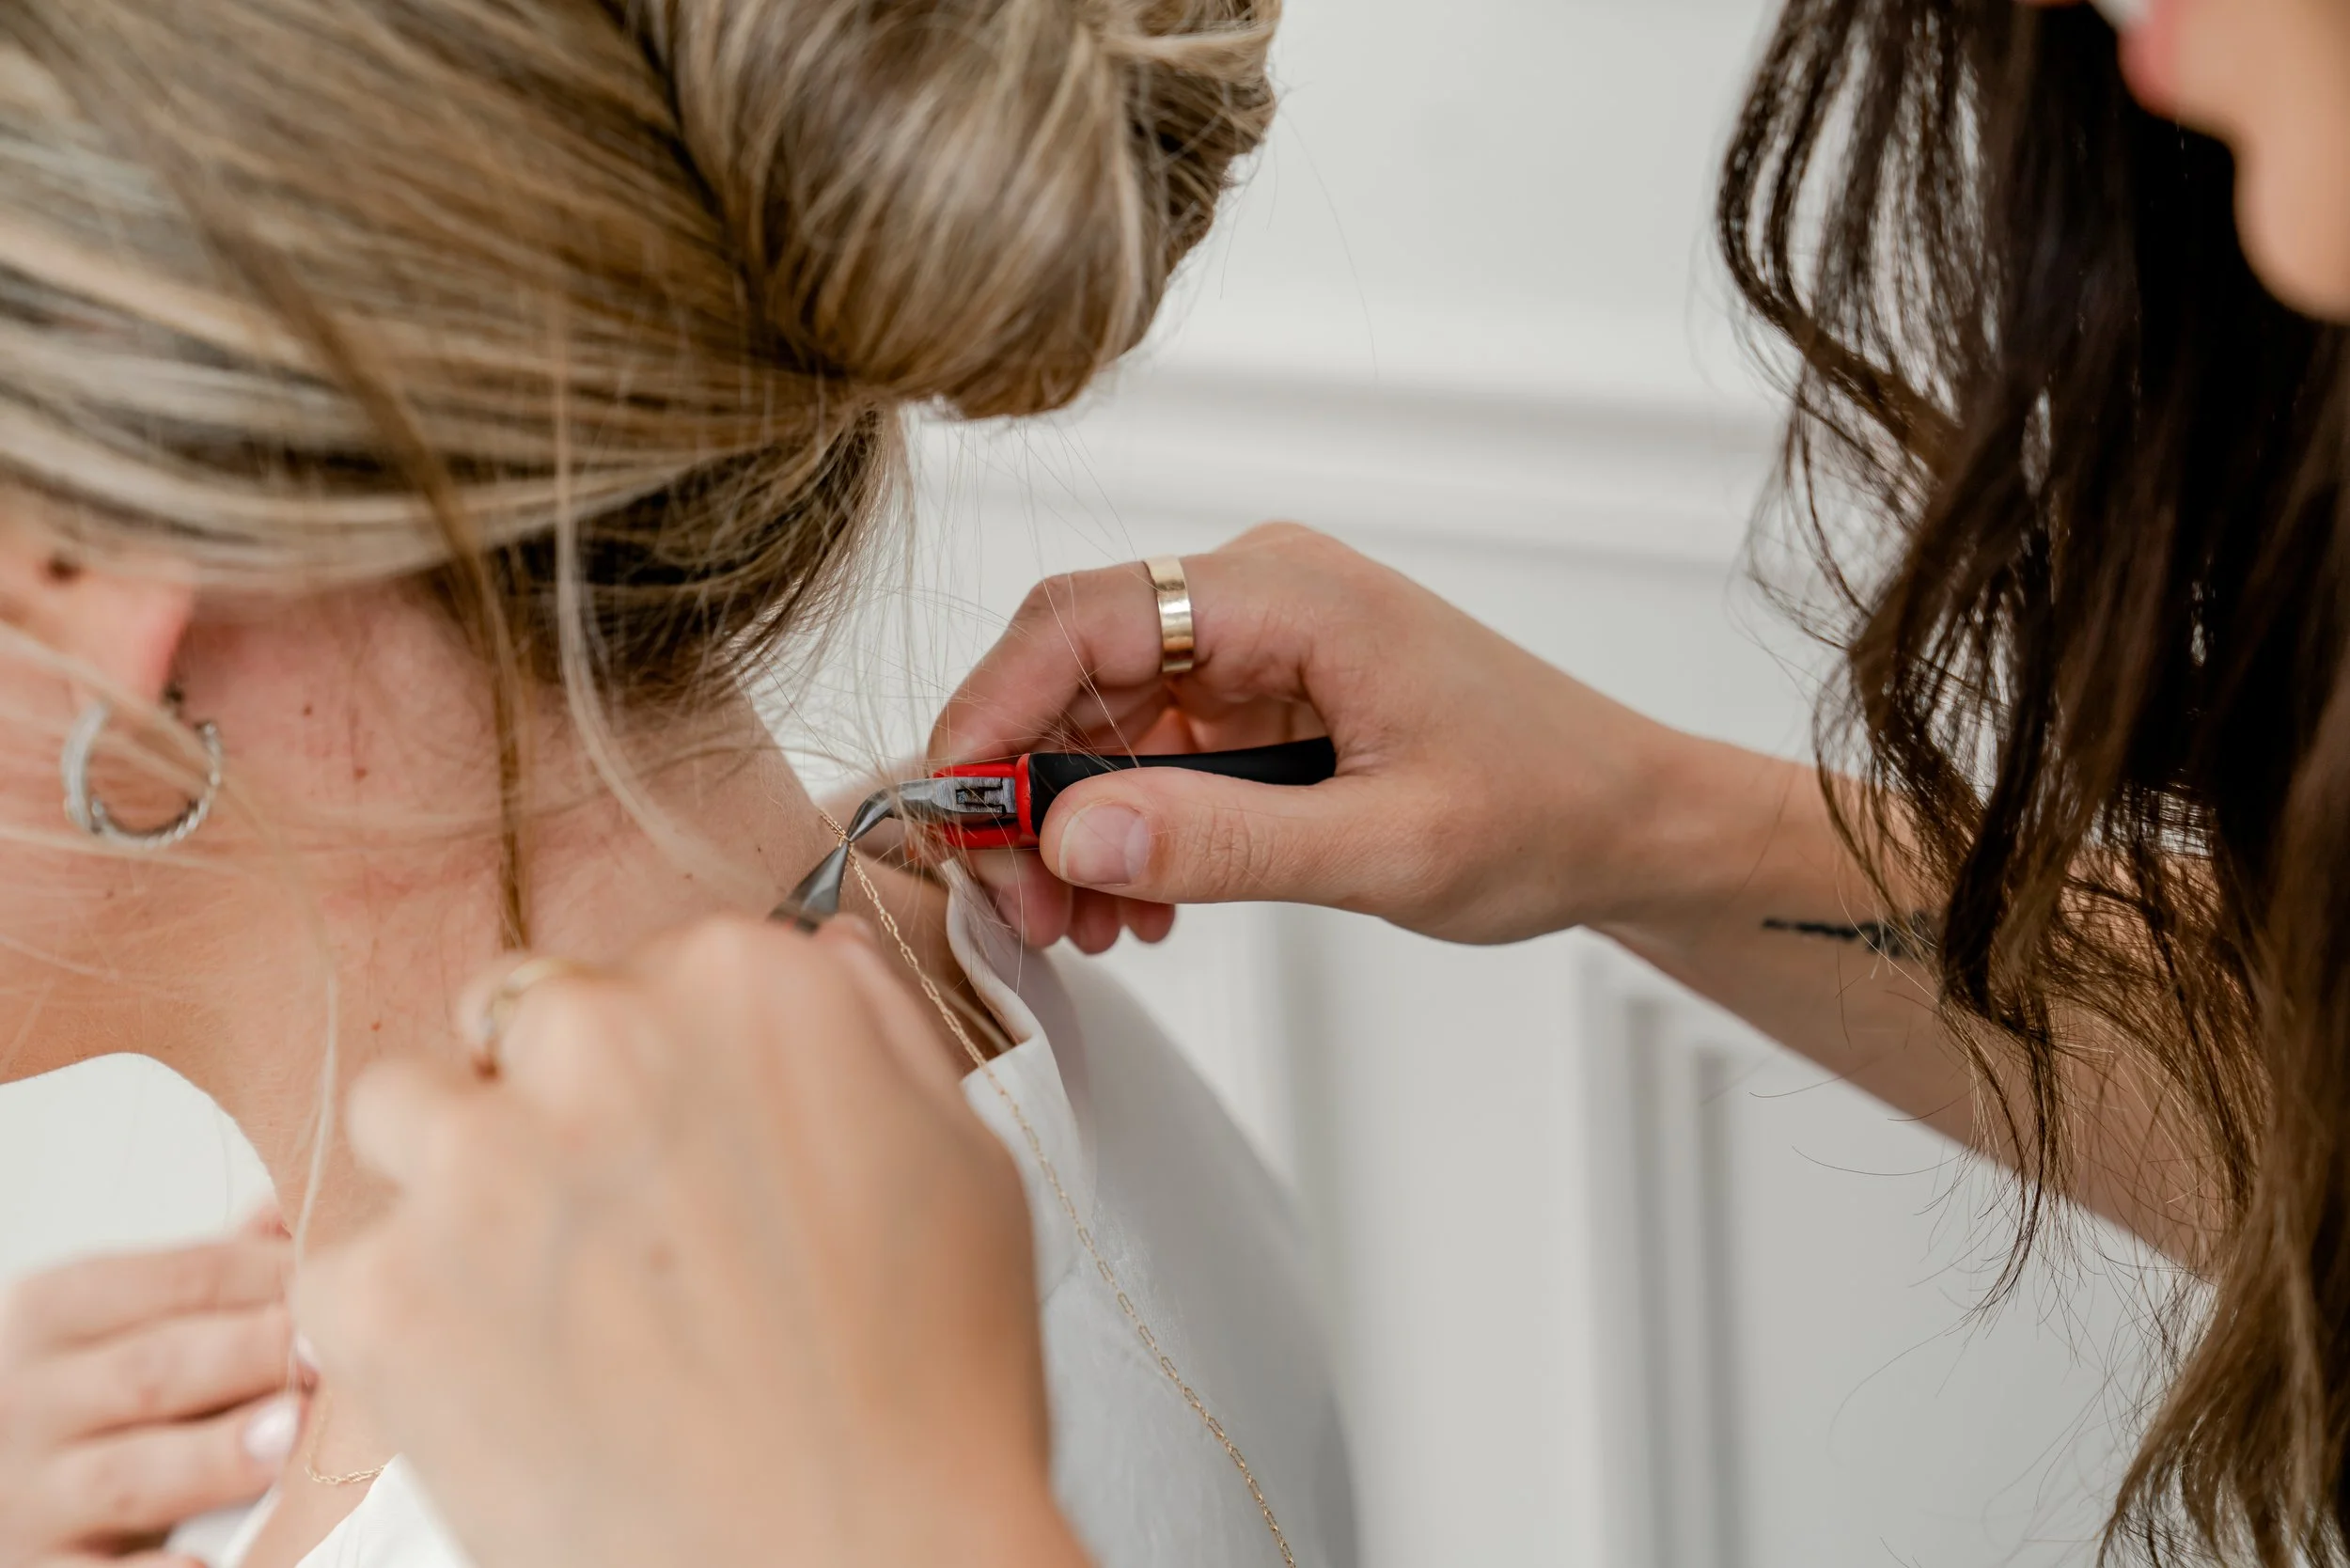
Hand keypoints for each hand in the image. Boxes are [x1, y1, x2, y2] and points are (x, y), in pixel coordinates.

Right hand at [0, 1218, 299, 1567]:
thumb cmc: (84, 1396)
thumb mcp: (117, 1321)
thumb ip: (207, 1273)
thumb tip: (301, 1207)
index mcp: (54, 1312)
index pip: (182, 1278)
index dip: (274, 1278)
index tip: (350, 1282)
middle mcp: (27, 1400)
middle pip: (158, 1369)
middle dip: (253, 1358)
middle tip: (334, 1355)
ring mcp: (27, 1496)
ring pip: (130, 1475)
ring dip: (215, 1457)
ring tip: (288, 1438)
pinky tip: (211, 1564)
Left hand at [297, 916, 1089, 1567]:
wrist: (857, 1567)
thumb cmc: (931, 1383)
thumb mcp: (965, 1155)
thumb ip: (868, 1025)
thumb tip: (813, 958)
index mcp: (745, 984)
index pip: (657, 967)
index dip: (674, 1061)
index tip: (692, 1136)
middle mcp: (598, 1038)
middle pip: (524, 1014)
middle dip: (558, 1097)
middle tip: (619, 1221)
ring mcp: (475, 1162)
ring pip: (408, 1106)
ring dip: (457, 1172)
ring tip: (543, 1288)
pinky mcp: (380, 1293)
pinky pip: (349, 1263)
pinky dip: (410, 1317)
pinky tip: (509, 1379)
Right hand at [932, 523, 1697, 945]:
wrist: (1627, 822)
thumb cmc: (1542, 811)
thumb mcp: (1383, 846)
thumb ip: (1223, 842)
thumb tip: (1068, 840)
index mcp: (1288, 592)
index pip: (1084, 617)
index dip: (992, 708)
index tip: (950, 809)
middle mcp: (1256, 599)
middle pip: (1074, 672)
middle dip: (1030, 795)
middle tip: (1023, 912)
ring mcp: (1254, 650)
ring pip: (1101, 724)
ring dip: (1074, 828)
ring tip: (1087, 930)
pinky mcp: (1259, 703)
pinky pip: (1150, 757)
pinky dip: (1127, 831)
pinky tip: (1140, 908)